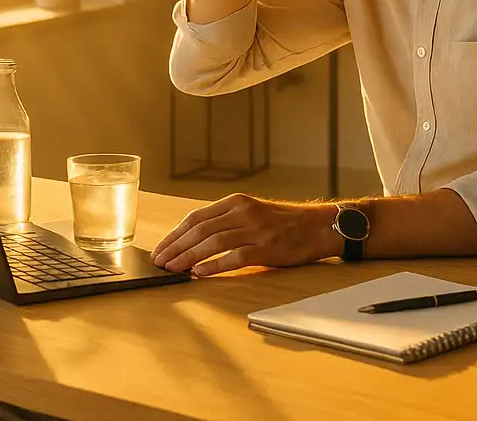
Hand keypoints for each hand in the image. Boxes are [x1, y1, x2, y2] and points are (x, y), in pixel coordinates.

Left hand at [151, 194, 339, 276]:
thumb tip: (193, 241)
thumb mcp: (251, 213)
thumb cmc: (281, 223)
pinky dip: (213, 266)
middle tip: (160, 262)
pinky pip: (234, 257)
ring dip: (189, 257)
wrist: (316, 226)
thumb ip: (225, 222)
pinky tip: (199, 274)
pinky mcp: (266, 248)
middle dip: (176, 247)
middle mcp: (243, 213)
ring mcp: (255, 230)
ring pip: (213, 243)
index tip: (161, 248)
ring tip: (173, 269)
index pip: (196, 218)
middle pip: (200, 230)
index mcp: (235, 202)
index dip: (175, 234)